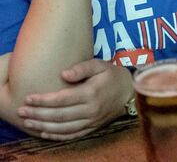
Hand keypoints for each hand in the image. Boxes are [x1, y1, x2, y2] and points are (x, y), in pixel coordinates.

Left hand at [17, 59, 132, 140]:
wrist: (130, 92)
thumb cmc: (112, 76)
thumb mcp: (100, 65)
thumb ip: (82, 67)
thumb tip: (64, 74)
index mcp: (91, 93)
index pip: (62, 99)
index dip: (43, 99)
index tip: (29, 97)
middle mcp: (90, 109)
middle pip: (59, 115)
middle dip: (38, 114)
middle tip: (22, 111)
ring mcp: (91, 121)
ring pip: (63, 127)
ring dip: (43, 126)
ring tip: (28, 121)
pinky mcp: (92, 127)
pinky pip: (72, 135)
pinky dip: (56, 136)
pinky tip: (44, 132)